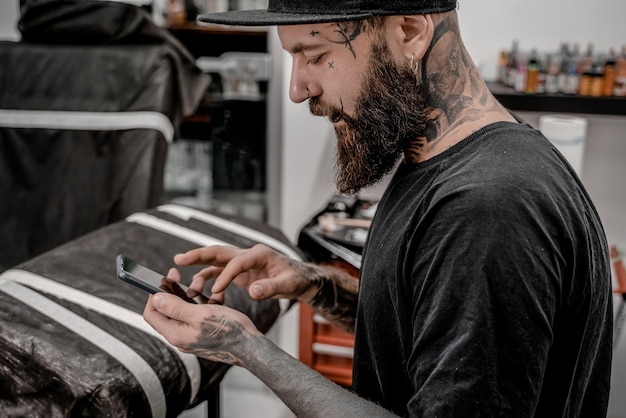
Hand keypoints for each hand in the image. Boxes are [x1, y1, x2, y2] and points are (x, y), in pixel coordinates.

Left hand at [143, 292, 261, 364]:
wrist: (250, 346)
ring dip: (191, 295)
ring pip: (184, 309)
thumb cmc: (229, 331)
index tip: (162, 281)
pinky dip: (205, 302)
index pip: (152, 314)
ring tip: (201, 286)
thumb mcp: (200, 314)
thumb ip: (175, 307)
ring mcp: (193, 334)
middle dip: (172, 291)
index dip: (153, 295)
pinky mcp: (204, 331)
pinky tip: (216, 296)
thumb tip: (156, 299)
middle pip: (167, 310)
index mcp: (176, 334)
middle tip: (177, 276)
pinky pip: (199, 313)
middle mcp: (182, 336)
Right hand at [174, 244, 317, 304]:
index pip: (237, 262)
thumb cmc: (296, 279)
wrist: (300, 279)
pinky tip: (205, 296)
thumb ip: (270, 288)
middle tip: (179, 260)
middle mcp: (248, 254)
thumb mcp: (287, 285)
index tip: (215, 292)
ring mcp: (242, 262)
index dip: (225, 276)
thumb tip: (253, 292)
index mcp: (259, 254)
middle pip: (219, 252)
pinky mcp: (240, 271)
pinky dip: (211, 282)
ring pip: (216, 262)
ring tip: (189, 289)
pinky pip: (220, 273)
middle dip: (198, 255)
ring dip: (200, 272)